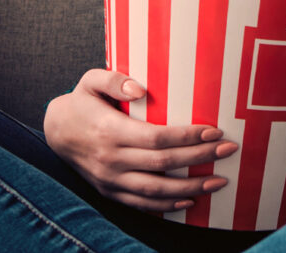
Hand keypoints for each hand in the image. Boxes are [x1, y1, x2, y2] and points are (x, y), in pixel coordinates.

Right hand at [43, 68, 237, 212]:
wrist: (56, 133)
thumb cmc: (82, 103)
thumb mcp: (90, 81)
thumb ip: (113, 79)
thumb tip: (141, 88)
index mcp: (109, 131)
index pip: (156, 138)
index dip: (187, 136)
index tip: (213, 131)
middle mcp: (110, 159)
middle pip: (163, 164)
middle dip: (200, 158)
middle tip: (228, 150)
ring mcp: (110, 180)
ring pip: (156, 190)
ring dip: (191, 188)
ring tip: (219, 181)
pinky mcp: (110, 192)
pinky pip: (143, 204)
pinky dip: (168, 206)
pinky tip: (191, 200)